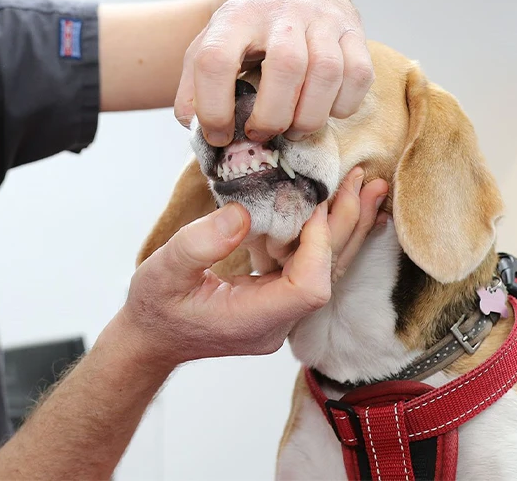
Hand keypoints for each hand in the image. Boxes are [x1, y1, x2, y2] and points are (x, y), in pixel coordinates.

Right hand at [118, 168, 386, 369]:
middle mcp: (277, 322)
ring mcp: (281, 313)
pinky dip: (328, 235)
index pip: (309, 288)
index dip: (319, 244)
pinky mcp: (277, 299)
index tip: (312, 202)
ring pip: (328, 270)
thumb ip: (200, 244)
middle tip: (360, 179)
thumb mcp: (163, 271)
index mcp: (253, 320)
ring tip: (366, 186)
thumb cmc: (154, 307)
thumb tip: (242, 212)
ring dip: (346, 226)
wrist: (151, 338)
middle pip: (329, 275)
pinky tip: (341, 208)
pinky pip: (313, 267)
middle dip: (347, 224)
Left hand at [174, 0, 371, 146]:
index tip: (218, 134)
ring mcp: (324, 18)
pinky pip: (359, 75)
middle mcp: (282, 12)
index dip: (213, 106)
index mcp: (236, 16)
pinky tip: (323, 109)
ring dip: (309, 116)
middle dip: (272, 115)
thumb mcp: (210, 43)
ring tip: (292, 130)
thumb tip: (194, 125)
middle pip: (286, 66)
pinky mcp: (354, 30)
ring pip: (327, 72)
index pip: (216, 59)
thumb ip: (193, 86)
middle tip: (261, 134)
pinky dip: (342, 104)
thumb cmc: (249, 25)